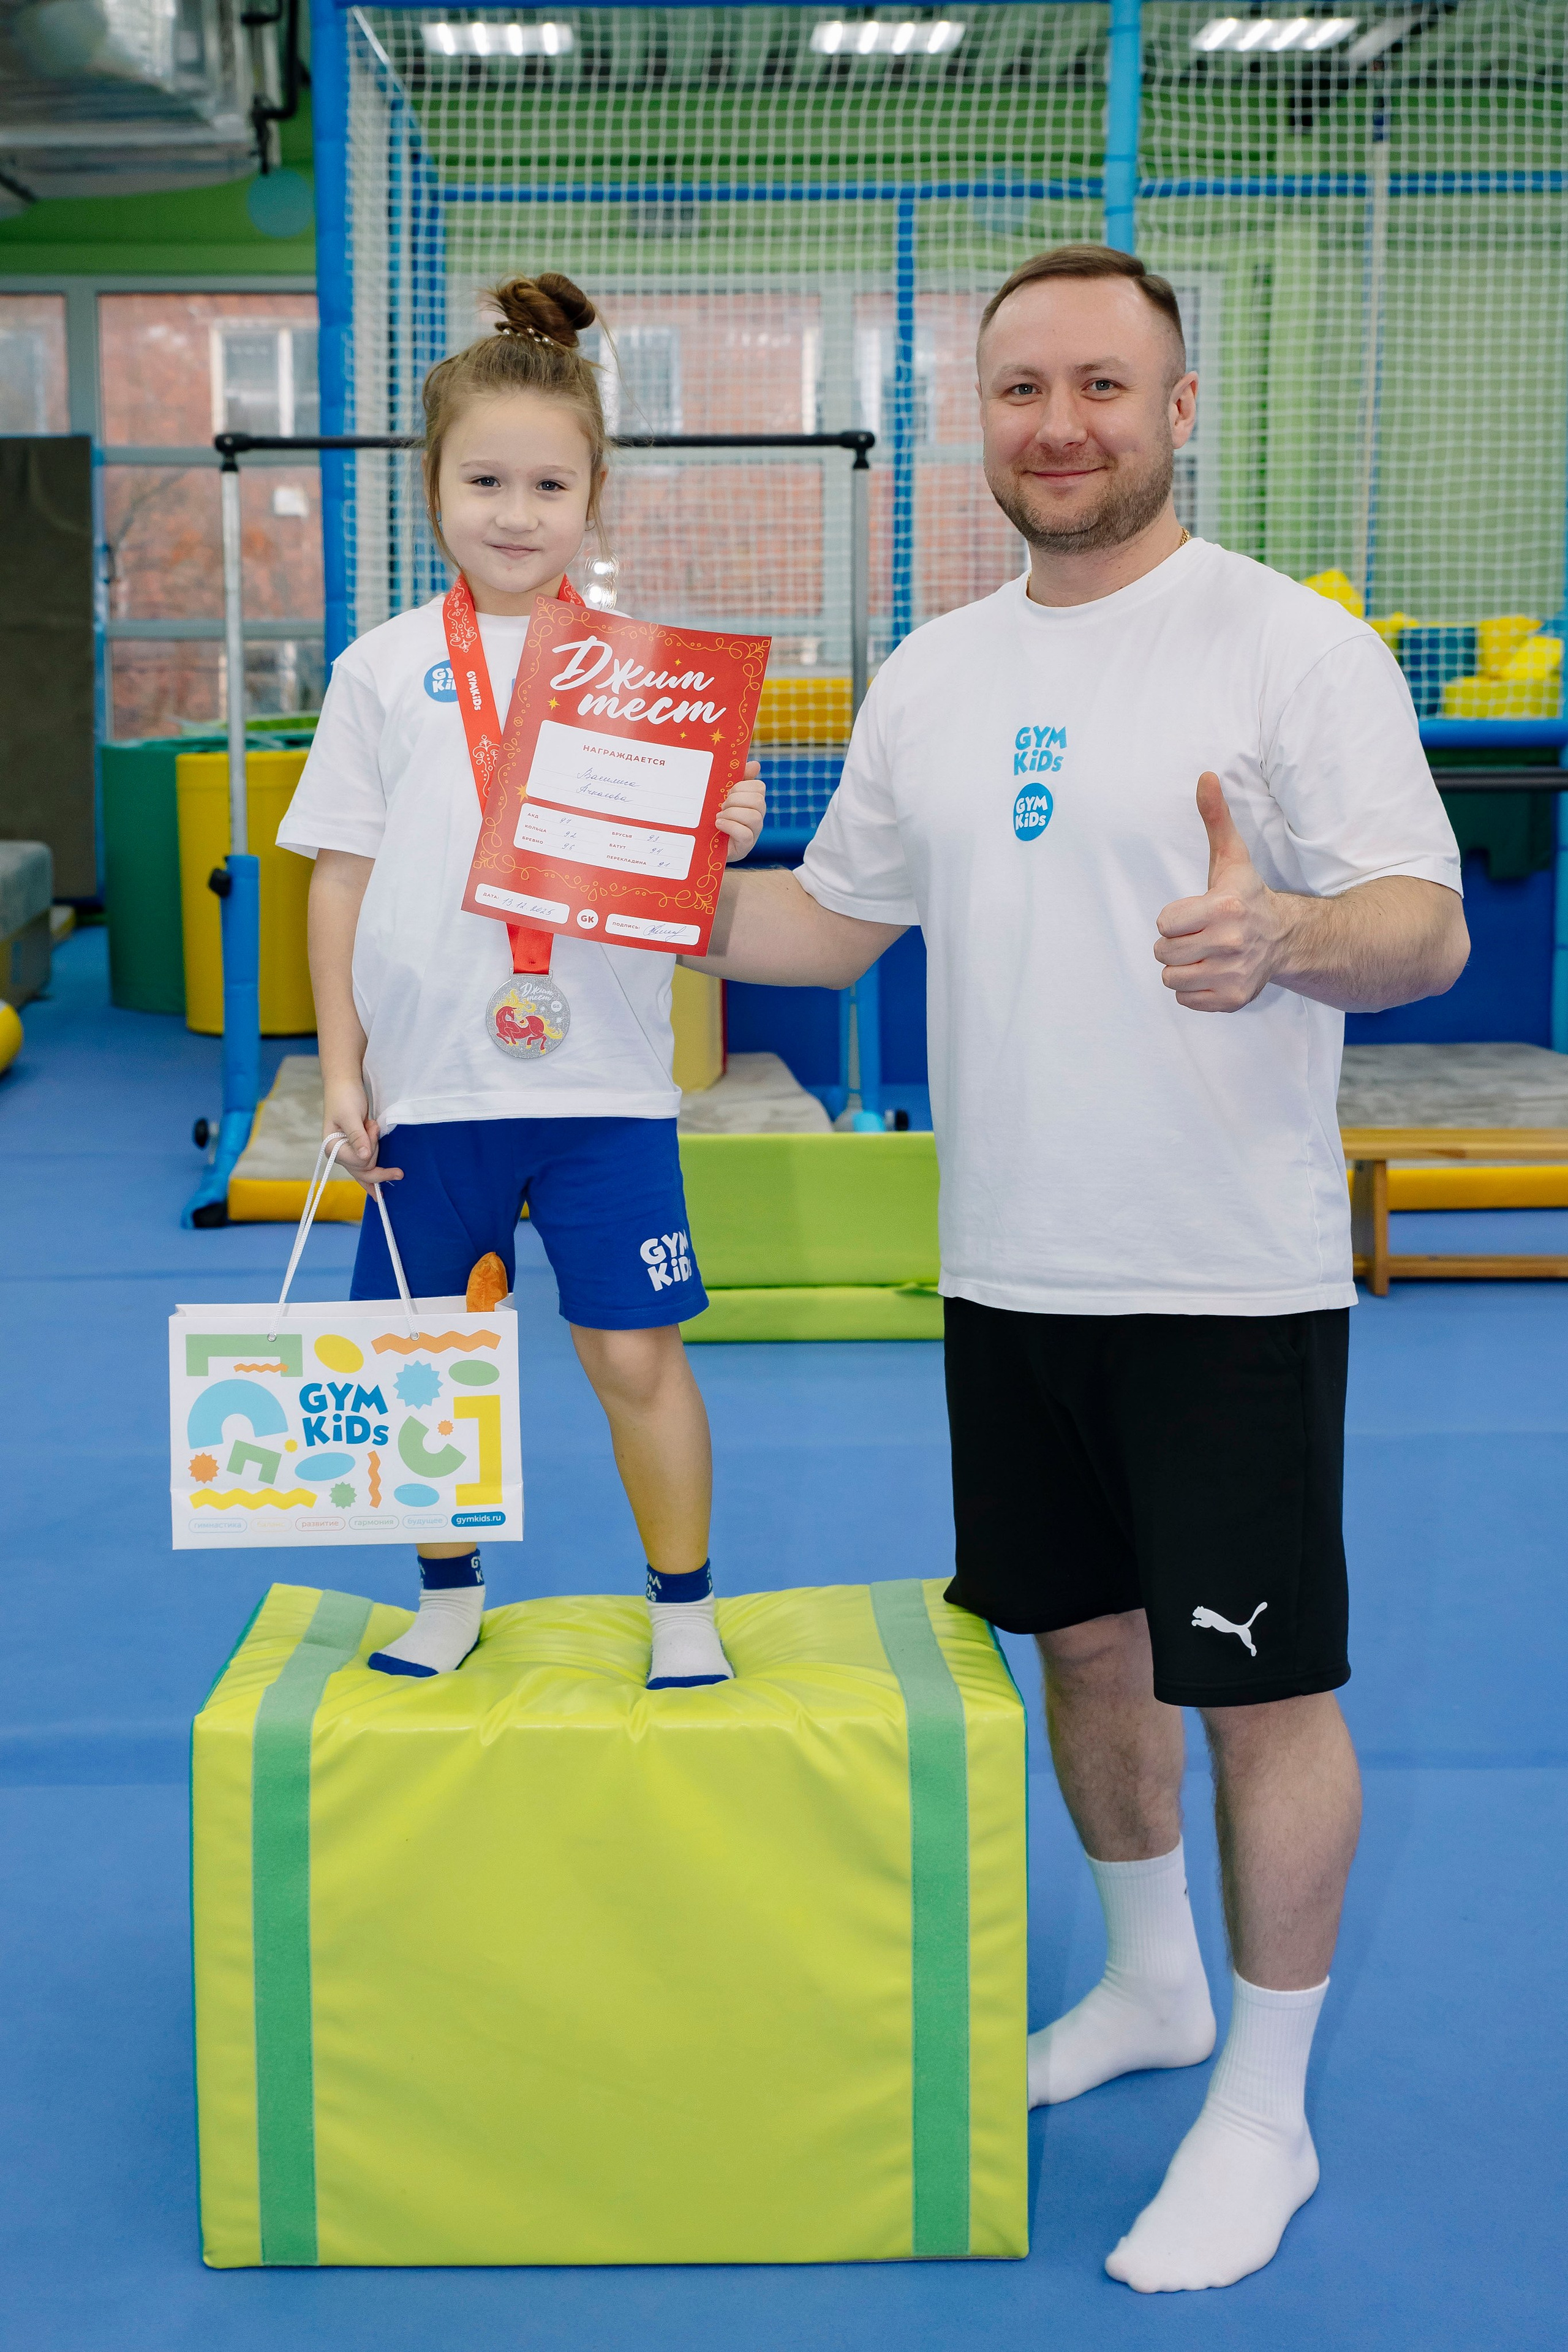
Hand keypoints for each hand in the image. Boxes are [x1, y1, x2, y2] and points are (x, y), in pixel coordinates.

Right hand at [323, 1079, 402, 1192]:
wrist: (345, 1085)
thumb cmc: (345, 1097)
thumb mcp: (351, 1116)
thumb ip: (357, 1137)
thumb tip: (364, 1156)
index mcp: (333, 1148)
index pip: (358, 1162)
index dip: (371, 1148)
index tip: (372, 1127)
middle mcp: (339, 1154)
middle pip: (363, 1171)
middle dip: (377, 1158)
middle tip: (391, 1155)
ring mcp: (347, 1153)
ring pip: (368, 1168)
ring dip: (376, 1151)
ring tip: (373, 1127)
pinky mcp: (356, 1149)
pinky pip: (367, 1164)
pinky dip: (376, 1163)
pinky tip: (383, 1178)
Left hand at [716, 758, 764, 863]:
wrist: (701, 842)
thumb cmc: (713, 816)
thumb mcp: (721, 795)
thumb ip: (737, 779)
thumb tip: (756, 765)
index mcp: (753, 802)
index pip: (759, 787)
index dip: (742, 787)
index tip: (727, 793)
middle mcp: (757, 817)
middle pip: (758, 801)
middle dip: (735, 800)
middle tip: (721, 806)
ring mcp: (753, 833)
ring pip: (754, 817)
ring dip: (732, 814)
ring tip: (718, 817)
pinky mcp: (745, 846)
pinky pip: (746, 834)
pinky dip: (730, 826)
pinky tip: (718, 825)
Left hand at [1153, 773, 1288, 1011]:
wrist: (1285, 938)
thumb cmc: (1247, 896)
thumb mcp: (1231, 858)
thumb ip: (1215, 818)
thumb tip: (1205, 777)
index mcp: (1223, 908)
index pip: (1164, 924)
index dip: (1175, 918)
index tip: (1195, 913)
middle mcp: (1230, 944)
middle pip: (1164, 953)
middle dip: (1176, 944)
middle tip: (1199, 934)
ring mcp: (1233, 974)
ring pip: (1171, 979)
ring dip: (1182, 967)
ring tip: (1205, 953)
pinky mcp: (1233, 999)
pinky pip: (1185, 999)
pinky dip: (1193, 989)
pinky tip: (1213, 970)